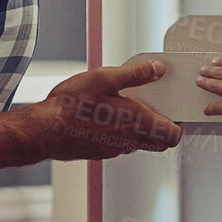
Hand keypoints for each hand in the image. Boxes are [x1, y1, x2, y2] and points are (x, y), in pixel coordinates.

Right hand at [29, 59, 182, 161]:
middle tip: (157, 108)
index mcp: (137, 121)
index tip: (175, 110)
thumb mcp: (103, 78)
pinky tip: (107, 116)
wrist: (43, 131)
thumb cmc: (70, 106)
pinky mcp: (101, 152)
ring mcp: (115, 149)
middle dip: (165, 128)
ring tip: (129, 107)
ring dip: (142, 129)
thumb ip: (135, 74)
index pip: (173, 135)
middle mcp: (130, 140)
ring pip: (140, 143)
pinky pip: (121, 144)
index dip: (179, 125)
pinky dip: (123, 133)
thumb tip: (158, 69)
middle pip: (161, 143)